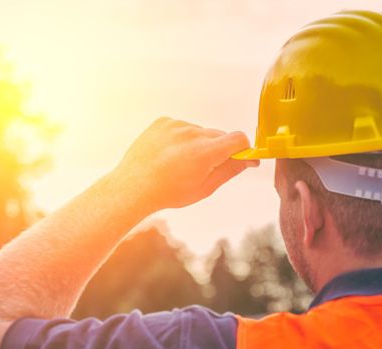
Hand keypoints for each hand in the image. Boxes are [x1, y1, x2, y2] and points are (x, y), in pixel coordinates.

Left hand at [110, 117, 257, 211]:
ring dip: (196, 144)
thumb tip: (248, 160)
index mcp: (205, 152)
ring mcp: (176, 125)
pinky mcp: (163, 122)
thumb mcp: (203, 189)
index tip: (242, 158)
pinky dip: (179, 138)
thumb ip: (229, 171)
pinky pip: (181, 127)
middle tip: (202, 168)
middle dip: (218, 149)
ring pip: (199, 131)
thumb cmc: (168, 193)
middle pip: (219, 135)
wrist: (133, 187)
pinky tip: (167, 155)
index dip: (243, 149)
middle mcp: (192, 134)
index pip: (239, 139)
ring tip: (178, 164)